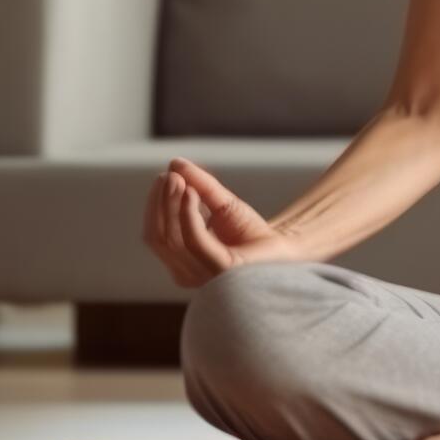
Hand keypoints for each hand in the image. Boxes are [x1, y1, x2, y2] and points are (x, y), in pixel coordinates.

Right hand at [142, 157, 304, 288]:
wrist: (284, 248)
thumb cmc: (251, 232)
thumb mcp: (222, 204)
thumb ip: (200, 186)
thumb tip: (174, 163)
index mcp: (181, 262)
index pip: (155, 235)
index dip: (155, 205)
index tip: (165, 177)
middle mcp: (187, 273)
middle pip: (160, 237)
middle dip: (161, 203)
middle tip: (171, 175)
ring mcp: (201, 275)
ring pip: (172, 238)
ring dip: (171, 204)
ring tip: (179, 179)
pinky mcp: (220, 269)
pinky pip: (194, 241)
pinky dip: (188, 214)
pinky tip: (191, 193)